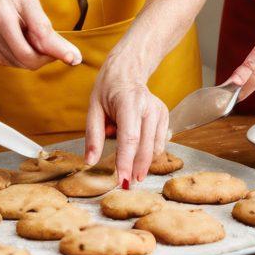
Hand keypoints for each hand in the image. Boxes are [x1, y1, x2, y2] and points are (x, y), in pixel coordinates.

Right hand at [0, 0, 81, 69]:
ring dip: (31, 57)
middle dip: (43, 58)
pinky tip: (20, 43)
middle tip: (52, 49)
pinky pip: (4, 61)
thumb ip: (45, 27)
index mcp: (4, 9)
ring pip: (15, 62)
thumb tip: (70, 54)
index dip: (57, 50)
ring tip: (33, 40)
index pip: (36, 37)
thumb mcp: (30, 0)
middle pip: (25, 57)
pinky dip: (17, 57)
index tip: (74, 58)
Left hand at [84, 58, 167, 184]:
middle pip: (144, 147)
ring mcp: (159, 111)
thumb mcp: (93, 107)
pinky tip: (137, 149)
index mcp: (128, 102)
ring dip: (142, 162)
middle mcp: (148, 106)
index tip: (122, 181)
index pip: (130, 138)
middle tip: (125, 184)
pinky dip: (148, 153)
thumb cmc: (108, 88)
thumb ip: (93, 135)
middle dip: (135, 169)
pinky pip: (159, 144)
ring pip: (154, 148)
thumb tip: (90, 161)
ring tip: (127, 161)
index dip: (126, 162)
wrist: (128, 70)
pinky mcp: (165, 116)